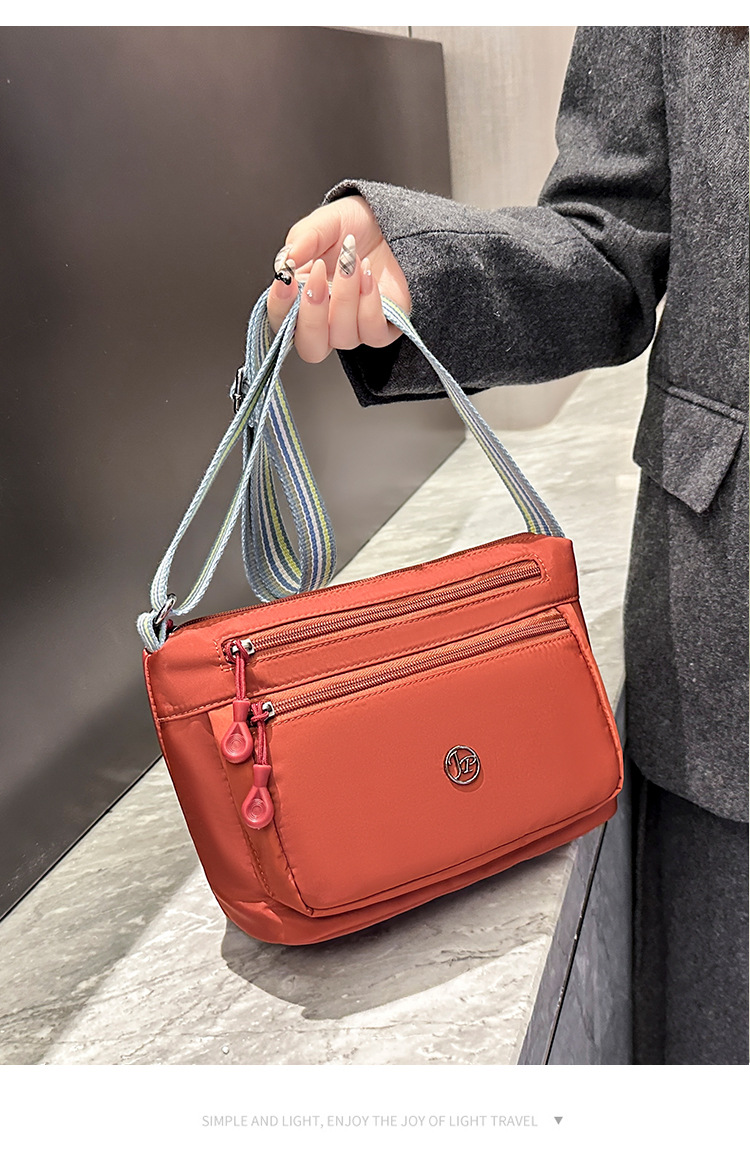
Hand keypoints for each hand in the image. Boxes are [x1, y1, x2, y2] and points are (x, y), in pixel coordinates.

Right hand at [267, 195, 410, 362]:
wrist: (386, 224)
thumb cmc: (351, 229)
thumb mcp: (323, 224)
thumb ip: (302, 240)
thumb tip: (286, 261)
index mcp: (300, 301)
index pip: (281, 323)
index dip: (280, 306)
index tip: (285, 278)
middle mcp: (325, 322)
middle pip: (310, 348)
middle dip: (312, 312)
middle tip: (318, 271)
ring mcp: (353, 329)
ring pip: (343, 336)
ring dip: (345, 296)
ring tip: (350, 259)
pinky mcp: (381, 328)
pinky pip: (373, 332)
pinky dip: (369, 302)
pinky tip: (367, 272)